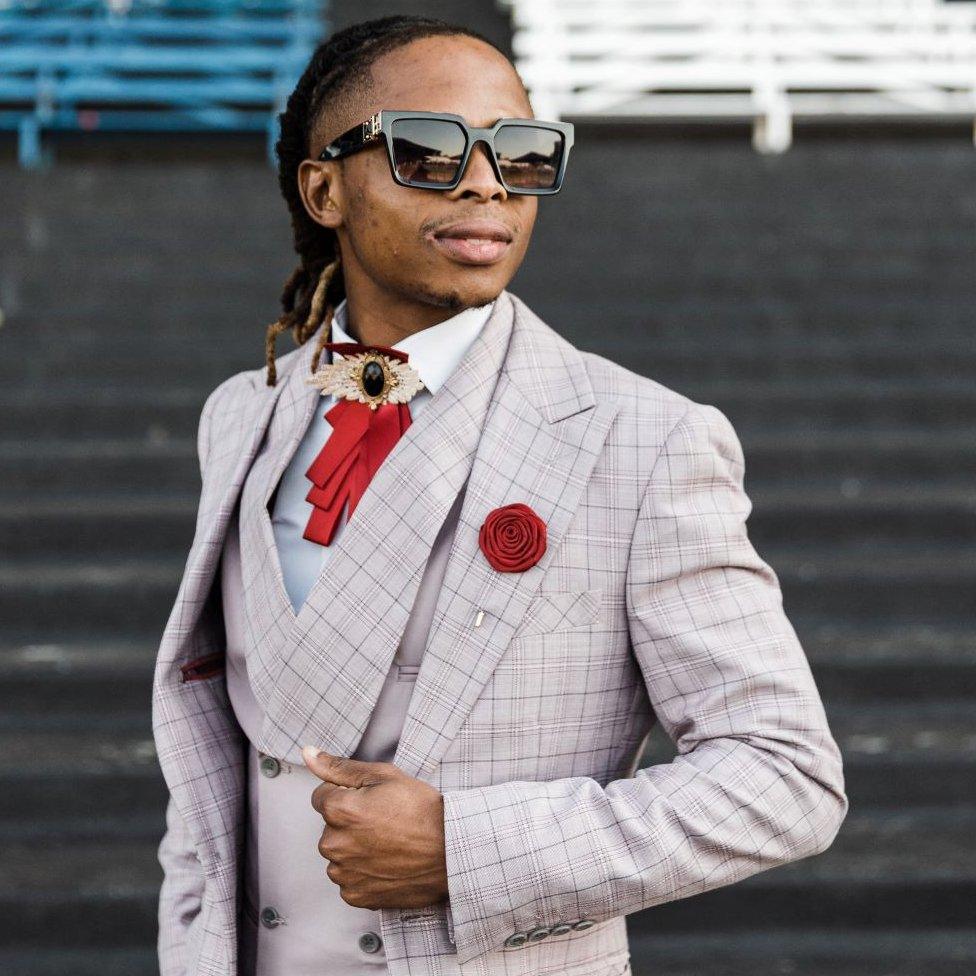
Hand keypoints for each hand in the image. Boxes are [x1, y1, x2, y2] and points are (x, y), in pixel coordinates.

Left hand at [301, 744, 449, 910]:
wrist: (451, 851)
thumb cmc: (422, 811)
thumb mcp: (384, 776)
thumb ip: (340, 767)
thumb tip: (309, 754)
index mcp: (338, 810)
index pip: (322, 797)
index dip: (347, 794)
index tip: (370, 801)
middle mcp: (333, 844)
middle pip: (330, 827)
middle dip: (349, 822)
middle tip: (384, 820)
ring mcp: (344, 873)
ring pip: (339, 853)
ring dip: (355, 848)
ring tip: (388, 842)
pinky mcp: (355, 895)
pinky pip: (349, 879)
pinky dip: (363, 872)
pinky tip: (386, 862)